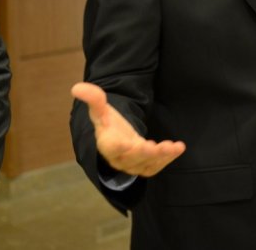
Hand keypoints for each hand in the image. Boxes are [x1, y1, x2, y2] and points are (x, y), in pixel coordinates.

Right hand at [71, 82, 185, 176]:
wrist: (116, 137)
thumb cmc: (108, 124)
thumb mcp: (101, 110)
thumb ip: (94, 99)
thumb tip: (77, 87)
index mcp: (107, 143)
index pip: (111, 147)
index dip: (119, 147)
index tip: (127, 143)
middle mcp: (119, 158)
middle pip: (131, 159)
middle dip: (144, 153)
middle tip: (155, 146)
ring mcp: (132, 164)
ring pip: (146, 165)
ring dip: (161, 157)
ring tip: (174, 146)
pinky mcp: (144, 166)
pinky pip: (155, 167)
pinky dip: (167, 160)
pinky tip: (178, 148)